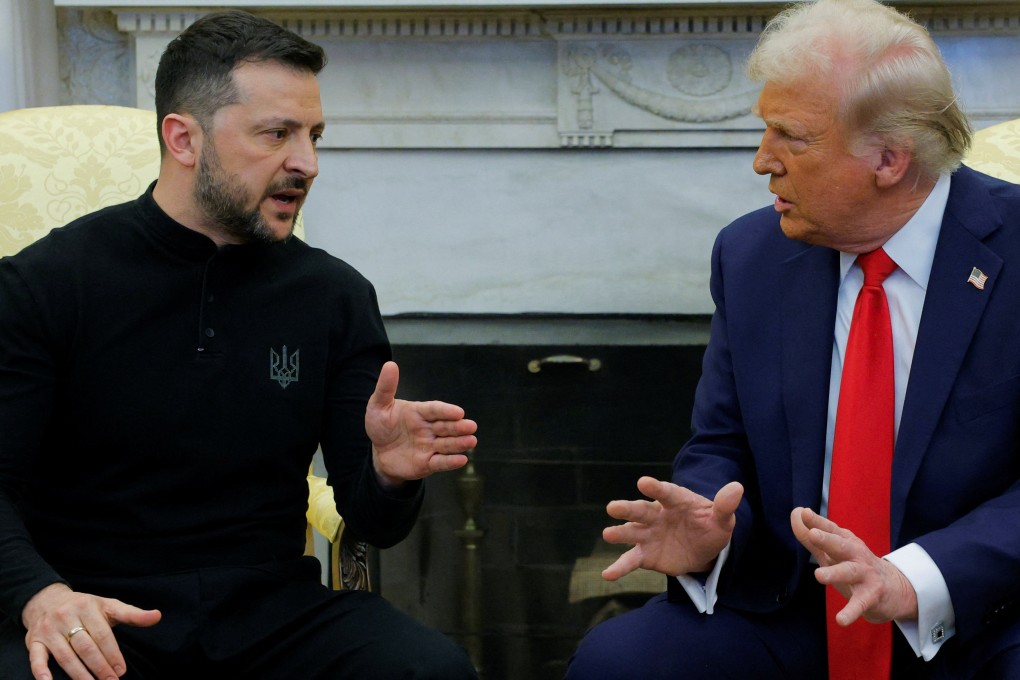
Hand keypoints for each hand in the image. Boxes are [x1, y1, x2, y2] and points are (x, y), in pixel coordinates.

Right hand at [21, 583, 160, 679]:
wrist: (47, 600)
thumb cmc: (84, 606)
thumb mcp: (109, 606)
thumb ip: (133, 614)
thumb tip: (157, 616)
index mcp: (88, 607)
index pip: (103, 635)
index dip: (113, 654)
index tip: (121, 671)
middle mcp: (67, 617)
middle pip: (86, 647)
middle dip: (100, 667)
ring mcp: (49, 630)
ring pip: (65, 656)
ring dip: (79, 674)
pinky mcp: (33, 641)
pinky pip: (36, 658)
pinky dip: (41, 672)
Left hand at [366, 361, 477, 486]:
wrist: (379, 452)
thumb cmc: (381, 425)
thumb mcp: (379, 405)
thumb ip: (386, 387)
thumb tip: (390, 364)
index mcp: (419, 412)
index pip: (435, 410)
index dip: (446, 411)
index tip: (458, 412)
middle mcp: (428, 428)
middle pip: (446, 427)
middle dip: (459, 427)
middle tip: (471, 426)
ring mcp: (430, 446)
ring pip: (447, 444)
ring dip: (459, 443)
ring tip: (471, 441)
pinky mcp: (428, 463)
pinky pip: (441, 462)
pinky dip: (451, 461)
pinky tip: (462, 460)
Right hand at [601, 476, 742, 579]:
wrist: (703, 550)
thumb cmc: (710, 527)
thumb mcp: (722, 519)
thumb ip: (725, 506)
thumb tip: (737, 488)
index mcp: (676, 501)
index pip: (666, 493)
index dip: (655, 488)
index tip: (643, 482)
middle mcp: (657, 515)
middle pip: (641, 510)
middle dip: (627, 509)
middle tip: (612, 507)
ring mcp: (648, 534)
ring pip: (632, 532)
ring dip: (620, 533)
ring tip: (608, 534)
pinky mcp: (645, 554)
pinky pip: (631, 560)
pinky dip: (619, 567)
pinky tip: (607, 574)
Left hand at [790, 507, 917, 625]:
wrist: (894, 589)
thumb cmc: (854, 566)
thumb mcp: (833, 552)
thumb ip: (811, 536)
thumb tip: (795, 513)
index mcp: (846, 542)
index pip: (830, 529)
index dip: (817, 521)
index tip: (803, 512)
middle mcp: (856, 555)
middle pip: (841, 545)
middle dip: (827, 539)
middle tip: (813, 534)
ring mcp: (865, 575)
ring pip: (849, 572)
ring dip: (835, 573)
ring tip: (819, 576)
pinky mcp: (871, 596)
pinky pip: (860, 604)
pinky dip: (851, 612)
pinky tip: (840, 620)